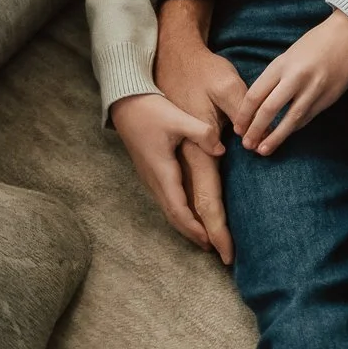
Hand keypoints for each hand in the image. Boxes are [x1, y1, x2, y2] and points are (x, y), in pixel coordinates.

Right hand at [111, 92, 225, 249]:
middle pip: (173, 214)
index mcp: (162, 170)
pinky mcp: (151, 170)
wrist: (125, 102)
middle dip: (192, 233)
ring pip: (168, 208)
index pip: (178, 208)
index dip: (194, 227)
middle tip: (213, 247)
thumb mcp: (178, 118)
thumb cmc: (152, 109)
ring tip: (204, 237)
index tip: (209, 241)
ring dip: (185, 224)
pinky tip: (190, 213)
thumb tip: (222, 149)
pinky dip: (179, 211)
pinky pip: (165, 198)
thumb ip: (202, 133)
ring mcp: (150, 175)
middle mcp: (153, 178)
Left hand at [237, 10, 347, 155]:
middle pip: (269, 110)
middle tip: (247, 145)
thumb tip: (258, 105)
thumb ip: (275, 78)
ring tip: (263, 150)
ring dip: (275, 137)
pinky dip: (294, 127)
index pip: (255, 95)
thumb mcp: (288, 56)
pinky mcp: (328, 98)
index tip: (238, 128)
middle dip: (255, 130)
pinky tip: (286, 135)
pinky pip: (307, 117)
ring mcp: (314, 89)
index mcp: (282, 65)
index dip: (244, 115)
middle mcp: (296, 78)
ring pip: (290, 119)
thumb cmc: (314, 44)